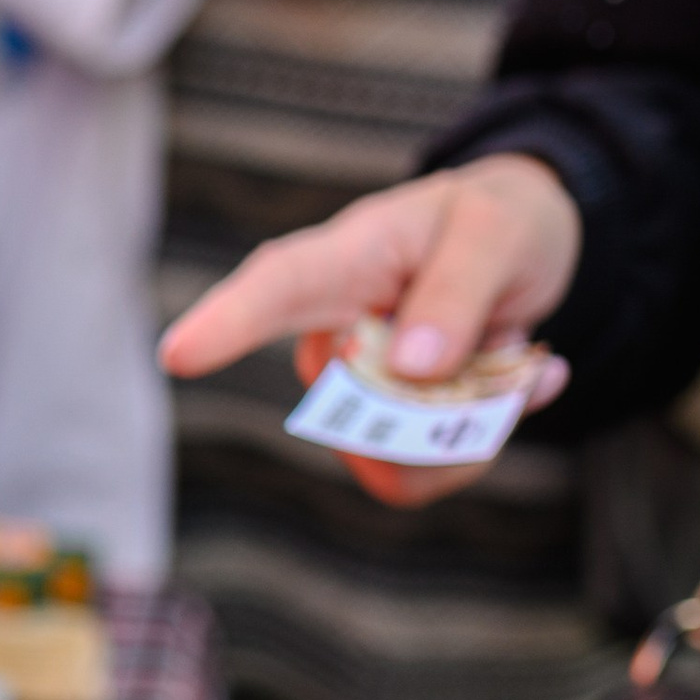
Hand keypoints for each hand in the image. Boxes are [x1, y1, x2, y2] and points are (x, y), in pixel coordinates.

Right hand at [161, 153, 582, 506]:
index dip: (226, 325)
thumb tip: (411, 367)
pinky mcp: (378, 436)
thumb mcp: (499, 229)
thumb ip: (459, 290)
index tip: (177, 355)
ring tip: (519, 360)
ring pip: (388, 458)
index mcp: (342, 262)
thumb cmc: (495, 221)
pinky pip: (414, 478)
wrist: (520, 251)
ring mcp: (348, 393)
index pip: (276, 291)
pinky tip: (520, 386)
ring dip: (472, 424)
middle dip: (444, 402)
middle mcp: (326, 335)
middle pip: (349, 407)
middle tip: (522, 345)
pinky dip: (480, 443)